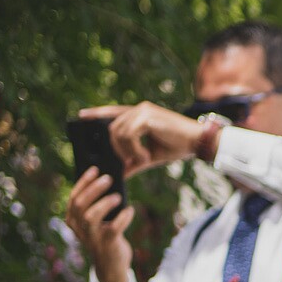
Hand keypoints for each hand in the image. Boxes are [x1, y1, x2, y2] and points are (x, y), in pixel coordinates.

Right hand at [65, 167, 135, 281]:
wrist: (111, 266)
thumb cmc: (105, 237)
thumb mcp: (98, 221)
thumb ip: (97, 205)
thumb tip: (107, 180)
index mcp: (73, 221)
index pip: (74, 198)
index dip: (84, 182)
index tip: (94, 169)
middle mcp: (79, 229)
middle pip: (79, 204)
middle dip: (93, 189)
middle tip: (108, 178)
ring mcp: (91, 238)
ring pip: (90, 216)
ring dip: (104, 203)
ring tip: (118, 196)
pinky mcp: (107, 245)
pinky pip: (113, 228)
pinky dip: (123, 218)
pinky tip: (130, 210)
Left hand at [79, 102, 208, 176]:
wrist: (200, 141)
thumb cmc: (179, 146)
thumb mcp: (151, 155)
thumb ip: (133, 161)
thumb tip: (120, 173)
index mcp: (140, 114)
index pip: (112, 112)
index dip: (96, 113)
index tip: (81, 116)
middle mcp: (139, 109)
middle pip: (112, 127)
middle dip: (115, 148)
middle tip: (131, 161)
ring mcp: (143, 111)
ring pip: (118, 132)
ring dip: (127, 151)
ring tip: (142, 159)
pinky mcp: (148, 117)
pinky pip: (129, 135)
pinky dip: (134, 149)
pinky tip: (145, 156)